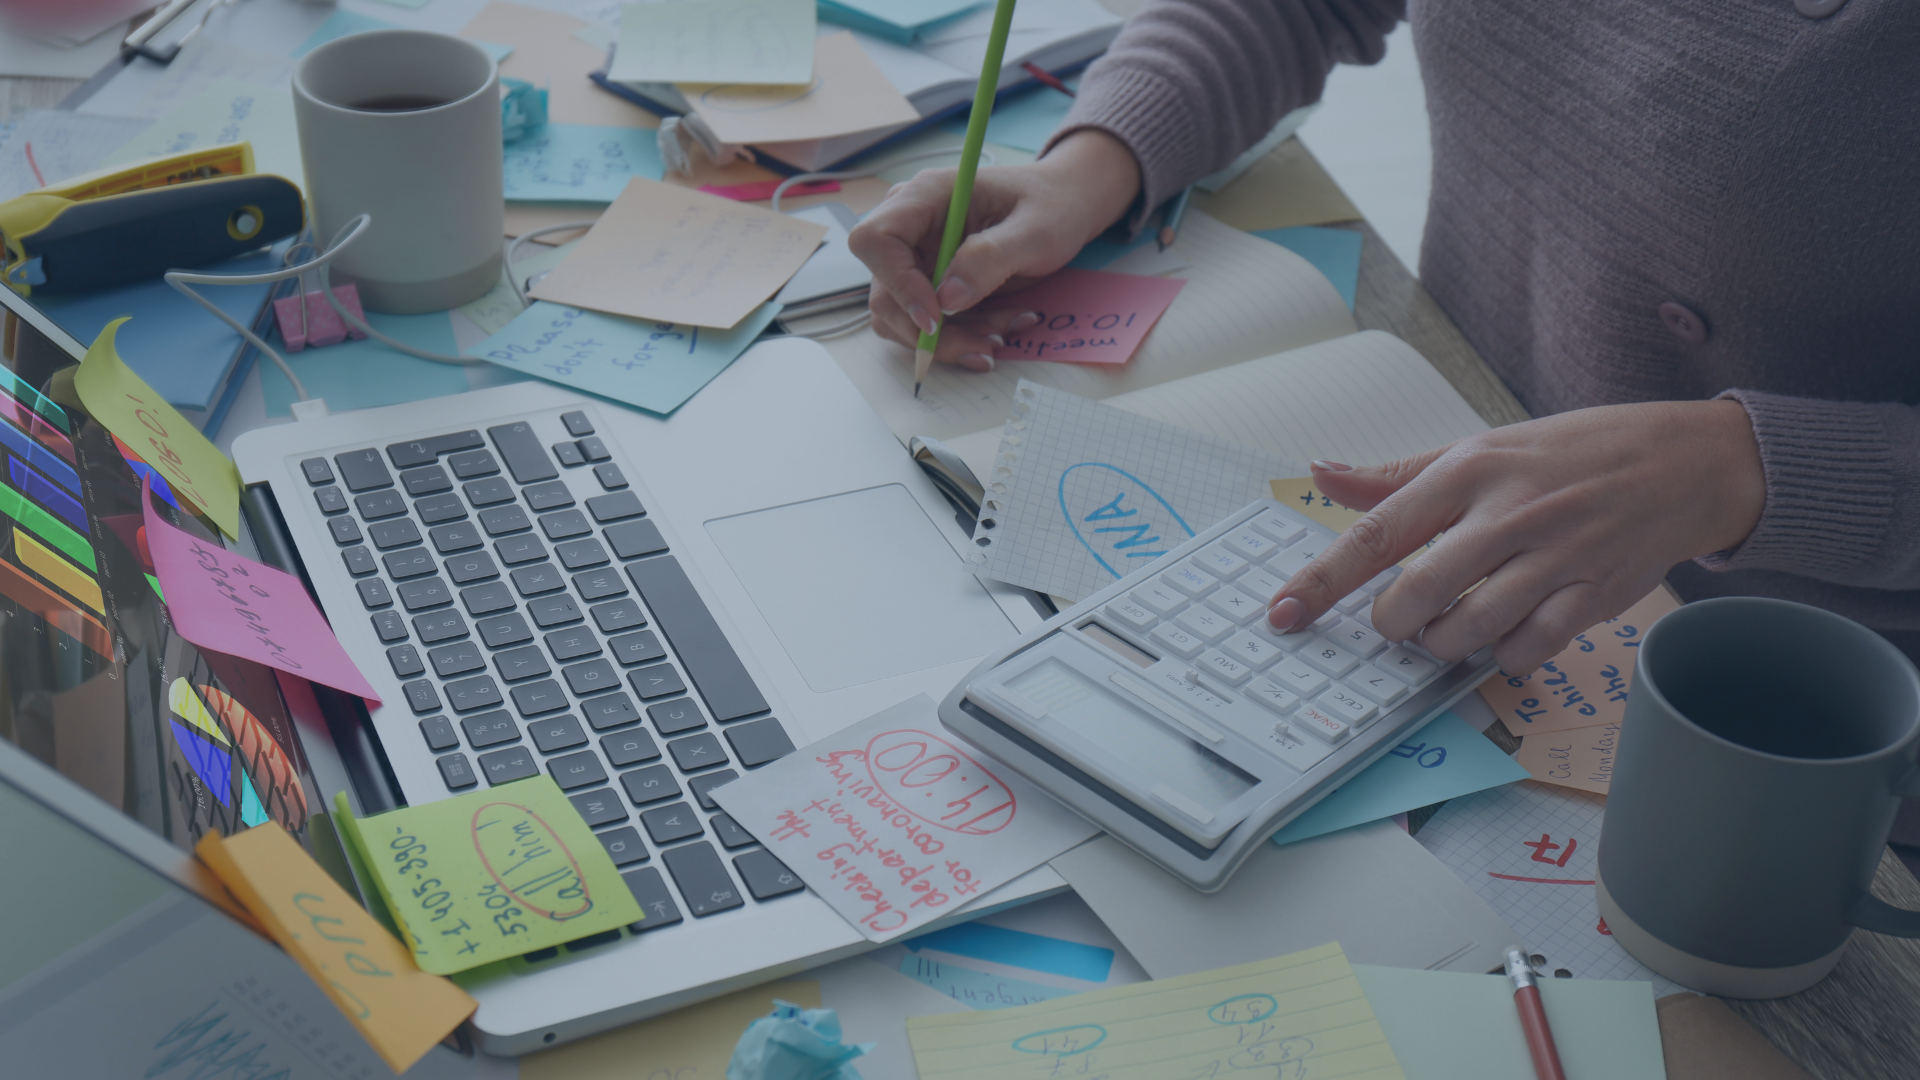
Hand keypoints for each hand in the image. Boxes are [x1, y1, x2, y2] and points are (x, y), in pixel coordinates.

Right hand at [848, 129, 1140, 369]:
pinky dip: (958, 337)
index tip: (937, 317)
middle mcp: (911, 226)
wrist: (1064, 206)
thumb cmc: (1052, 205)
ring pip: (903, 317)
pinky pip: (926, 324)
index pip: (875, 240)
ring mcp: (916, 257)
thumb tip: (947, 298)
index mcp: (926, 196)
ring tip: (999, 335)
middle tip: (983, 347)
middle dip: (930, 331)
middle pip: (884, 291)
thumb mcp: (1035, 230)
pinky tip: (995, 330)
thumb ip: (991, 258)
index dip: (897, 283)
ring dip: (948, 340)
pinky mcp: (929, 283)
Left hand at [1265, 400, 1765, 674]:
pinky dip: (1504, 655)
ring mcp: (1555, 555)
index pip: (1376, 531)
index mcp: (1468, 471)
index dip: (1322, 579)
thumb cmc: (1568, 455)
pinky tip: (1502, 637)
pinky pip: (1530, 647)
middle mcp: (1508, 512)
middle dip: (1393, 623)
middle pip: (1419, 592)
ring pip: (1472, 627)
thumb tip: (1323, 473)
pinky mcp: (1593, 593)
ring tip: (1445, 630)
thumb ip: (1397, 476)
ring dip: (1444, 644)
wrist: (1681, 461)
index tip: (1283, 612)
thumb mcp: (1479, 447)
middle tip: (1396, 622)